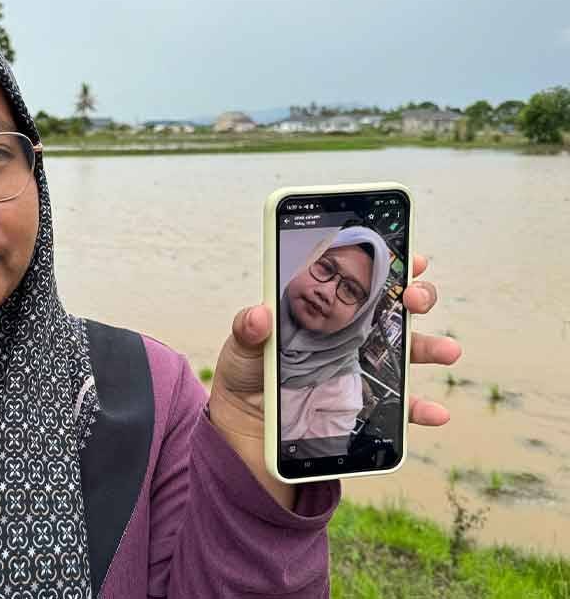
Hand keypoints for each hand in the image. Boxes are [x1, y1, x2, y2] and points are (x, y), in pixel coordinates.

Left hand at [209, 253, 460, 431]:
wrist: (244, 431)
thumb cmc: (245, 377)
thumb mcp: (240, 348)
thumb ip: (248, 329)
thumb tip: (260, 315)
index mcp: (321, 312)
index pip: (359, 280)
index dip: (389, 264)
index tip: (411, 257)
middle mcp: (346, 337)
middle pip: (391, 309)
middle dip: (415, 297)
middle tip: (417, 297)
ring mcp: (358, 370)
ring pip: (404, 353)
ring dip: (430, 347)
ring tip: (448, 350)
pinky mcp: (362, 407)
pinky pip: (399, 408)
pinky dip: (421, 408)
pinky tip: (436, 411)